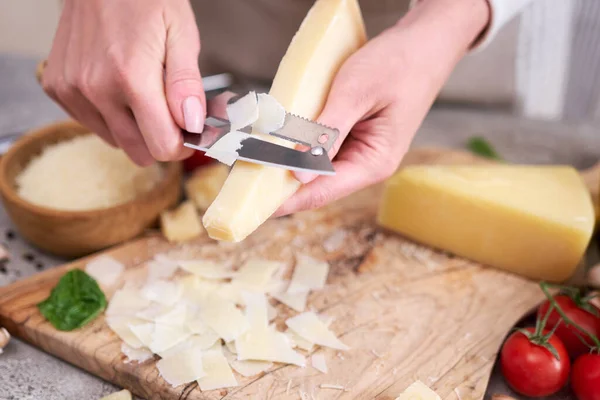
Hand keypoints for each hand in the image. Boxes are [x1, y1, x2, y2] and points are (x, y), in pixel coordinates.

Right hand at [42, 0, 203, 165]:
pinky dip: (110, 115)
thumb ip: (187, 85)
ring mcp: (72, 89)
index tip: (189, 132)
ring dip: (135, 128)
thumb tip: (193, 125)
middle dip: (160, 139)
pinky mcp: (57, 87)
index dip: (182, 144)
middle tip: (171, 114)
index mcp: (131, 77)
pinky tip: (118, 87)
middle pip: (138, 151)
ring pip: (115, 140)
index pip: (162, 146)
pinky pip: (91, 123)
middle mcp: (96, 88)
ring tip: (143, 92)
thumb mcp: (181, 34)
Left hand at [276, 0, 489, 215]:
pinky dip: (300, 144)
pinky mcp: (353, 137)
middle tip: (246, 176)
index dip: (288, 199)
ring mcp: (360, 151)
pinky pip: (321, 148)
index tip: (256, 203)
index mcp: (374, 162)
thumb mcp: (356, 93)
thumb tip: (298, 171)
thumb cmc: (398, 64)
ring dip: (288, 162)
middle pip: (317, 184)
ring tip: (256, 159)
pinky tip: (279, 140)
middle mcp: (367, 164)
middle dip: (282, 181)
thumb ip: (327, 132)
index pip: (323, 191)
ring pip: (316, 167)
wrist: (424, 43)